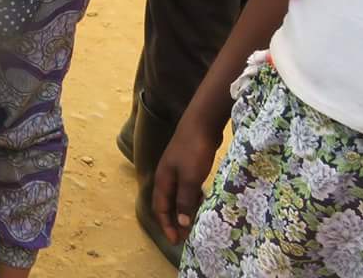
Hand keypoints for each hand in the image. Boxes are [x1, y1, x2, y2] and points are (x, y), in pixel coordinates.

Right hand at [153, 117, 221, 244]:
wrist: (201, 122)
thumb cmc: (194, 150)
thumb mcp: (190, 179)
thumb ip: (185, 201)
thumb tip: (181, 223)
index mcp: (162, 179)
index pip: (160, 208)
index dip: (166, 225)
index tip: (176, 241)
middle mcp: (166, 175)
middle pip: (167, 203)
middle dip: (174, 221)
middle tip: (185, 236)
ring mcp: (176, 169)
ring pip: (178, 196)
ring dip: (184, 211)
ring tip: (195, 223)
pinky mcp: (188, 164)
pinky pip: (187, 188)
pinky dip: (191, 198)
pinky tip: (202, 201)